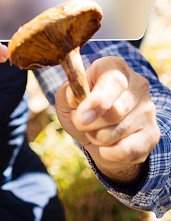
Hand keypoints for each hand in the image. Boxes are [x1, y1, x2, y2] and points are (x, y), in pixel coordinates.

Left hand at [55, 56, 159, 184]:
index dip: (97, 102)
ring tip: (95, 132)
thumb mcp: (67, 99)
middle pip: (114, 111)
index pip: (113, 81)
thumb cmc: (81, 110)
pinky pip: (128, 151)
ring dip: (97, 138)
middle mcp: (137, 84)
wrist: (97, 134)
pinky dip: (110, 153)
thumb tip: (74, 96)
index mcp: (114, 67)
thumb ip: (67, 94)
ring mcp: (148, 109)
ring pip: (118, 132)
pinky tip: (107, 146)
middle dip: (89, 124)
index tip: (80, 118)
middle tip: (82, 123)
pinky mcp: (153, 134)